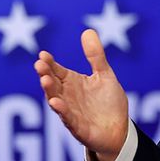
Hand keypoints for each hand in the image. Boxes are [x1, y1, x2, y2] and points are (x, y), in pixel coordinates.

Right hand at [34, 29, 129, 160]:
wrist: (119, 130)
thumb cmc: (108, 102)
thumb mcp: (104, 75)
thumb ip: (96, 56)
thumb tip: (88, 30)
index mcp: (72, 83)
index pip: (57, 70)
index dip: (50, 63)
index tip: (43, 54)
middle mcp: (68, 97)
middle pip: (53, 84)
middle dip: (45, 75)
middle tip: (39, 65)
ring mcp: (71, 112)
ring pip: (56, 101)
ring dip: (50, 91)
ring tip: (45, 80)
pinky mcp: (79, 128)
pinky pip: (68, 119)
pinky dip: (62, 111)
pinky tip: (56, 103)